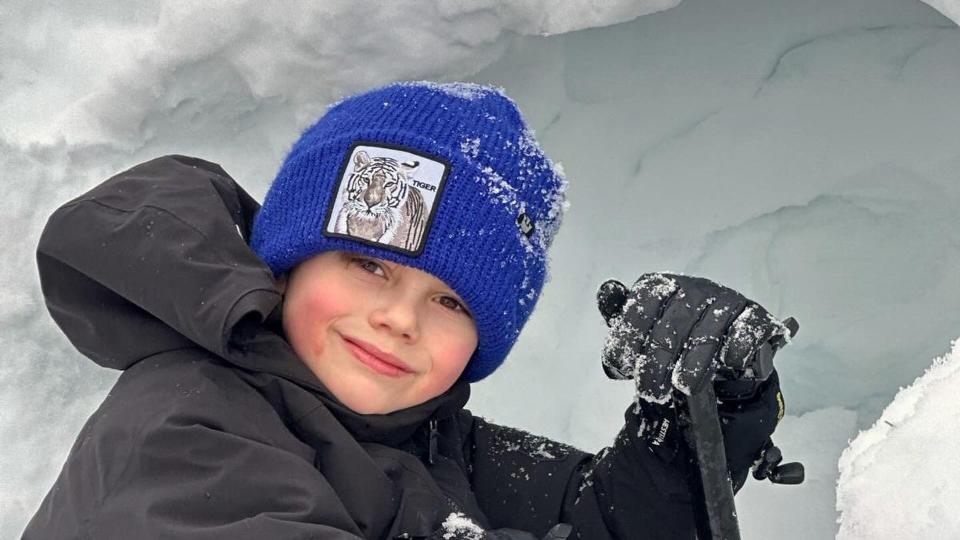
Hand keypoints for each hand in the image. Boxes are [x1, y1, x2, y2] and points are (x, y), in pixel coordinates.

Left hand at [597, 273, 793, 401]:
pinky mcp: (755, 316)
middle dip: (658, 362)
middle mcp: (694, 288)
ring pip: (708, 332)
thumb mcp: (641, 334)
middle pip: (673, 324)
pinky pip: (746, 332)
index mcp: (662, 285)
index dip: (629, 336)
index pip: (642, 304)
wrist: (719, 358)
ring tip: (684, 388)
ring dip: (694, 364)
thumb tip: (607, 291)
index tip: (622, 368)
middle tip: (650, 390)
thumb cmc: (673, 343)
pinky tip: (727, 367)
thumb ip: (621, 320)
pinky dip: (736, 351)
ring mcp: (726, 300)